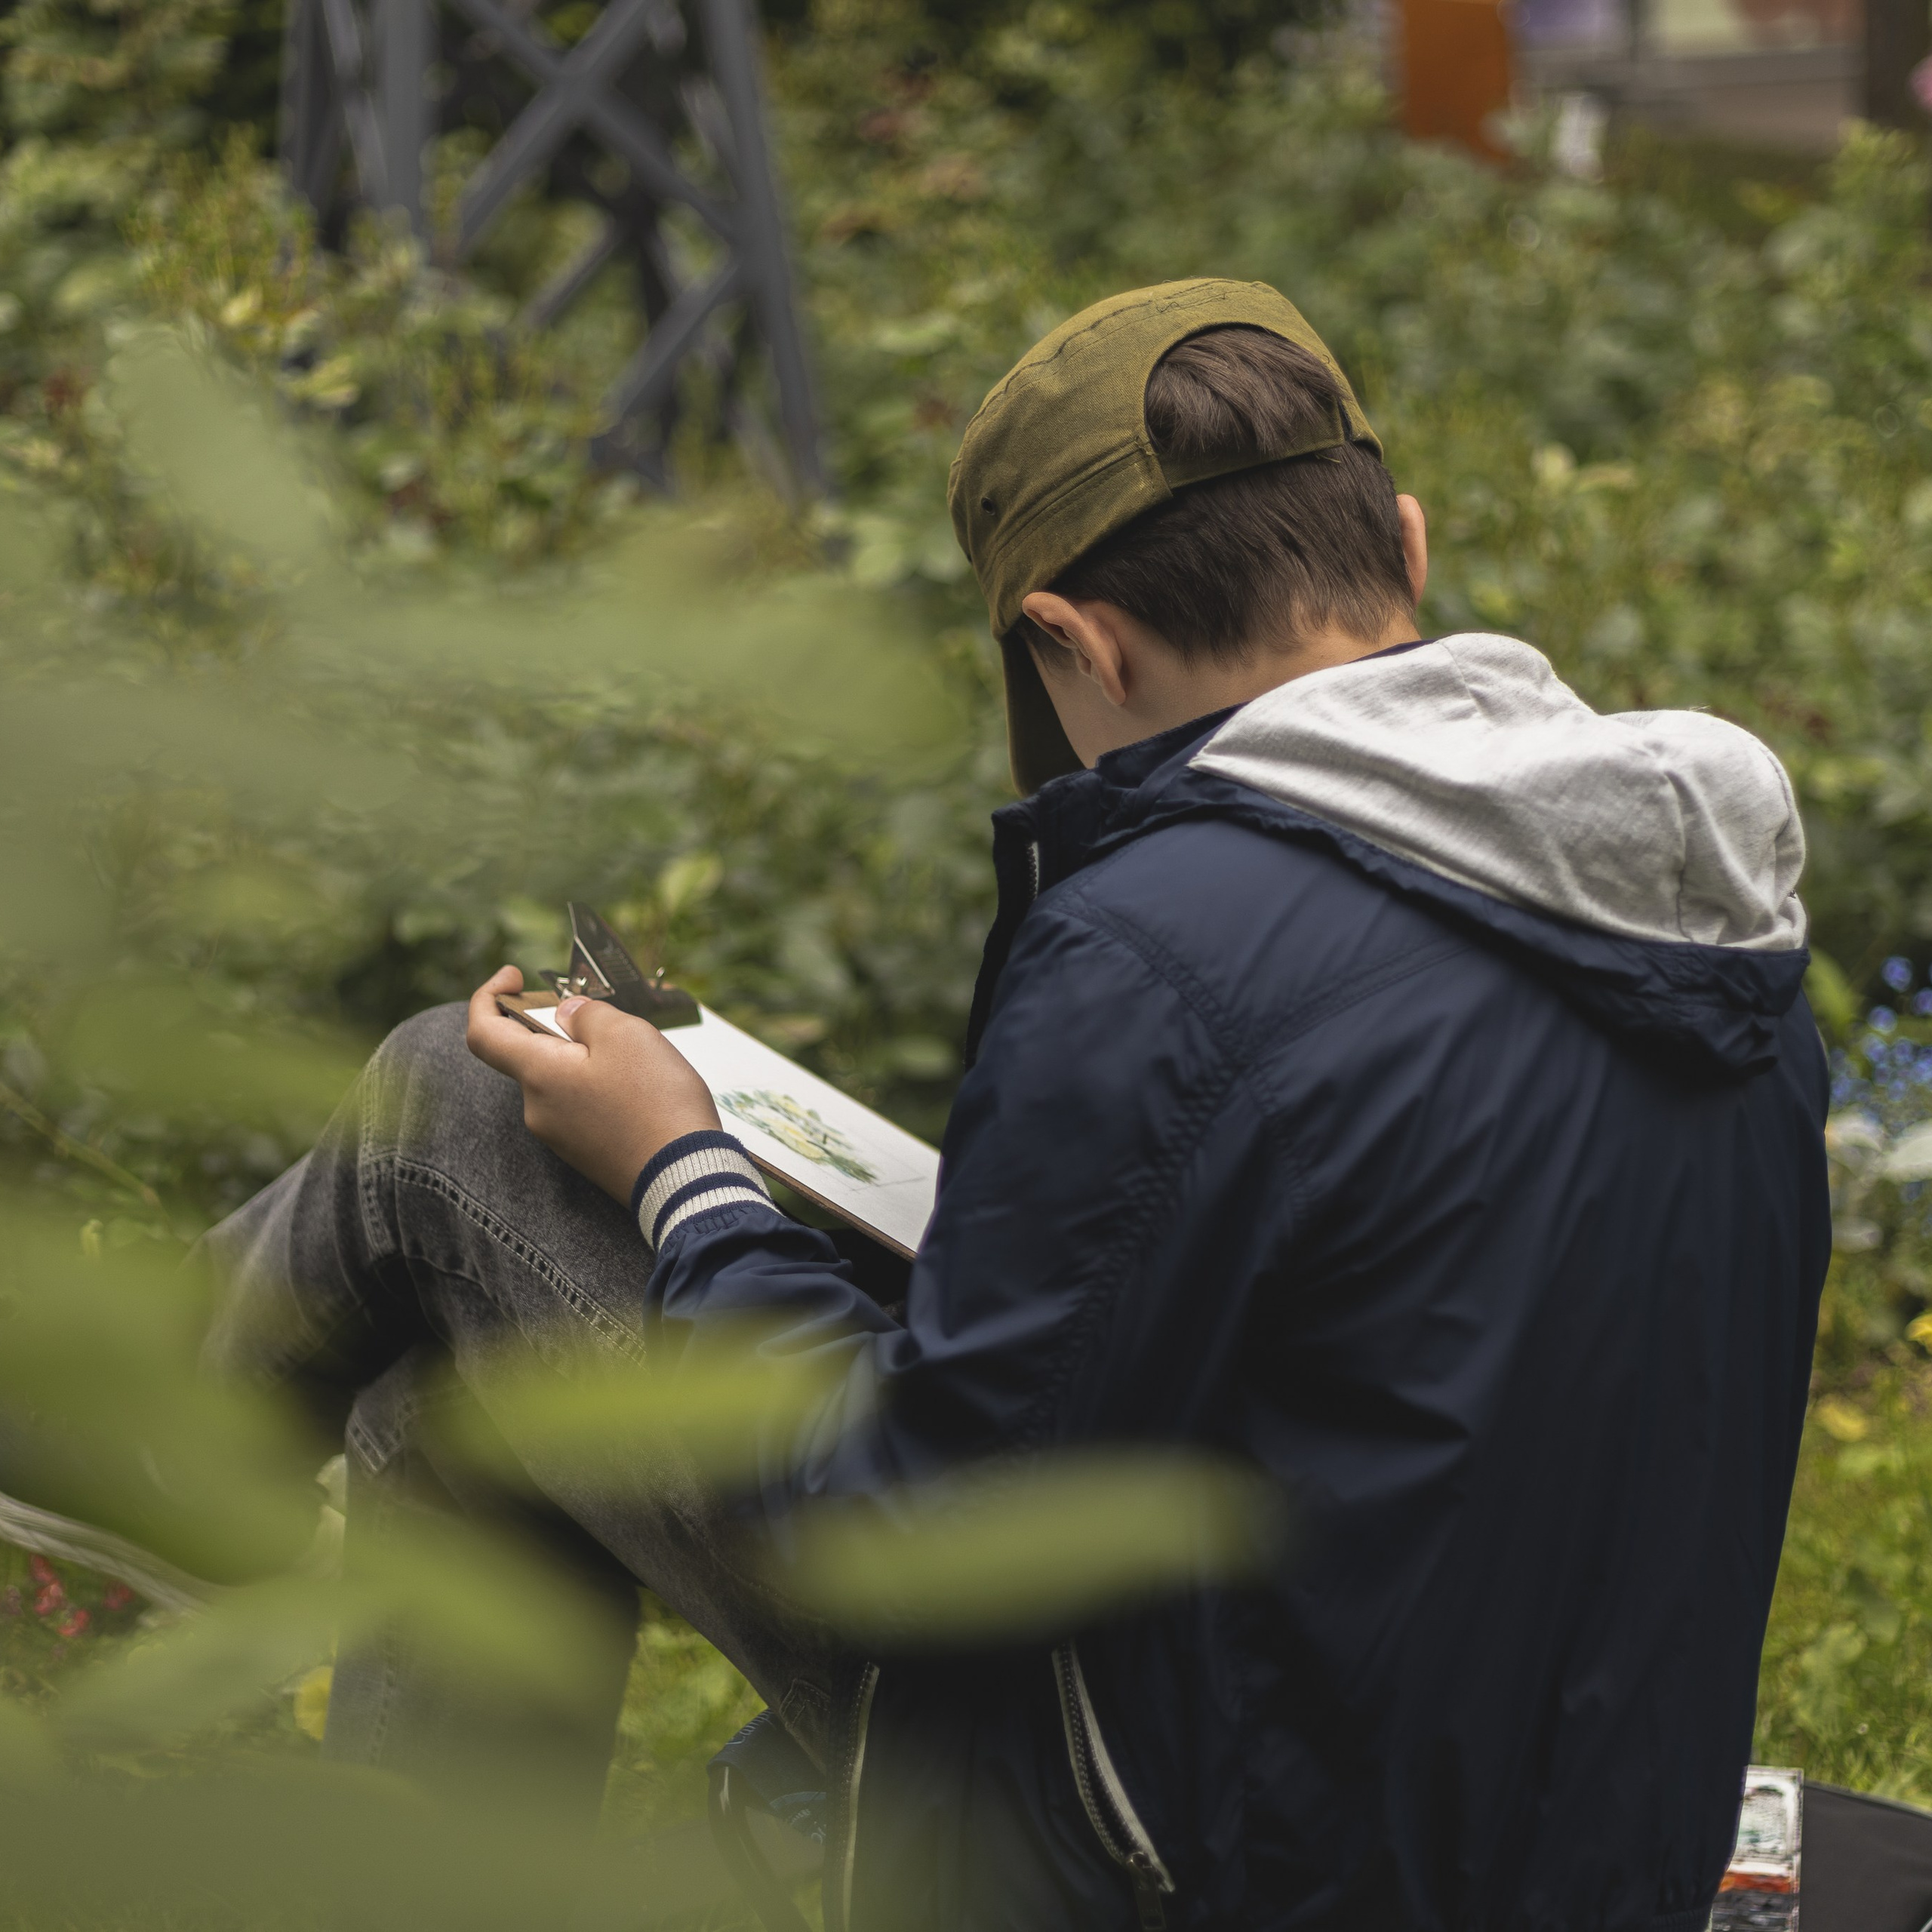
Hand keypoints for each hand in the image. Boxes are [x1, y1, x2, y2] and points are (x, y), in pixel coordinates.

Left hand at [465, 966, 721, 1204]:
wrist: (687, 1177)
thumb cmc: (657, 1102)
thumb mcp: (627, 1034)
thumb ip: (586, 1014)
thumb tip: (566, 1014)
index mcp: (539, 1075)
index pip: (483, 1033)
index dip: (488, 997)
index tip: (513, 977)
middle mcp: (538, 1109)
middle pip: (531, 1054)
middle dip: (561, 1028)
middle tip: (609, 1020)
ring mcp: (561, 1136)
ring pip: (561, 1080)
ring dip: (587, 1059)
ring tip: (640, 1061)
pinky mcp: (585, 1153)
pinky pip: (580, 1106)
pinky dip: (601, 1087)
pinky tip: (643, 1091)